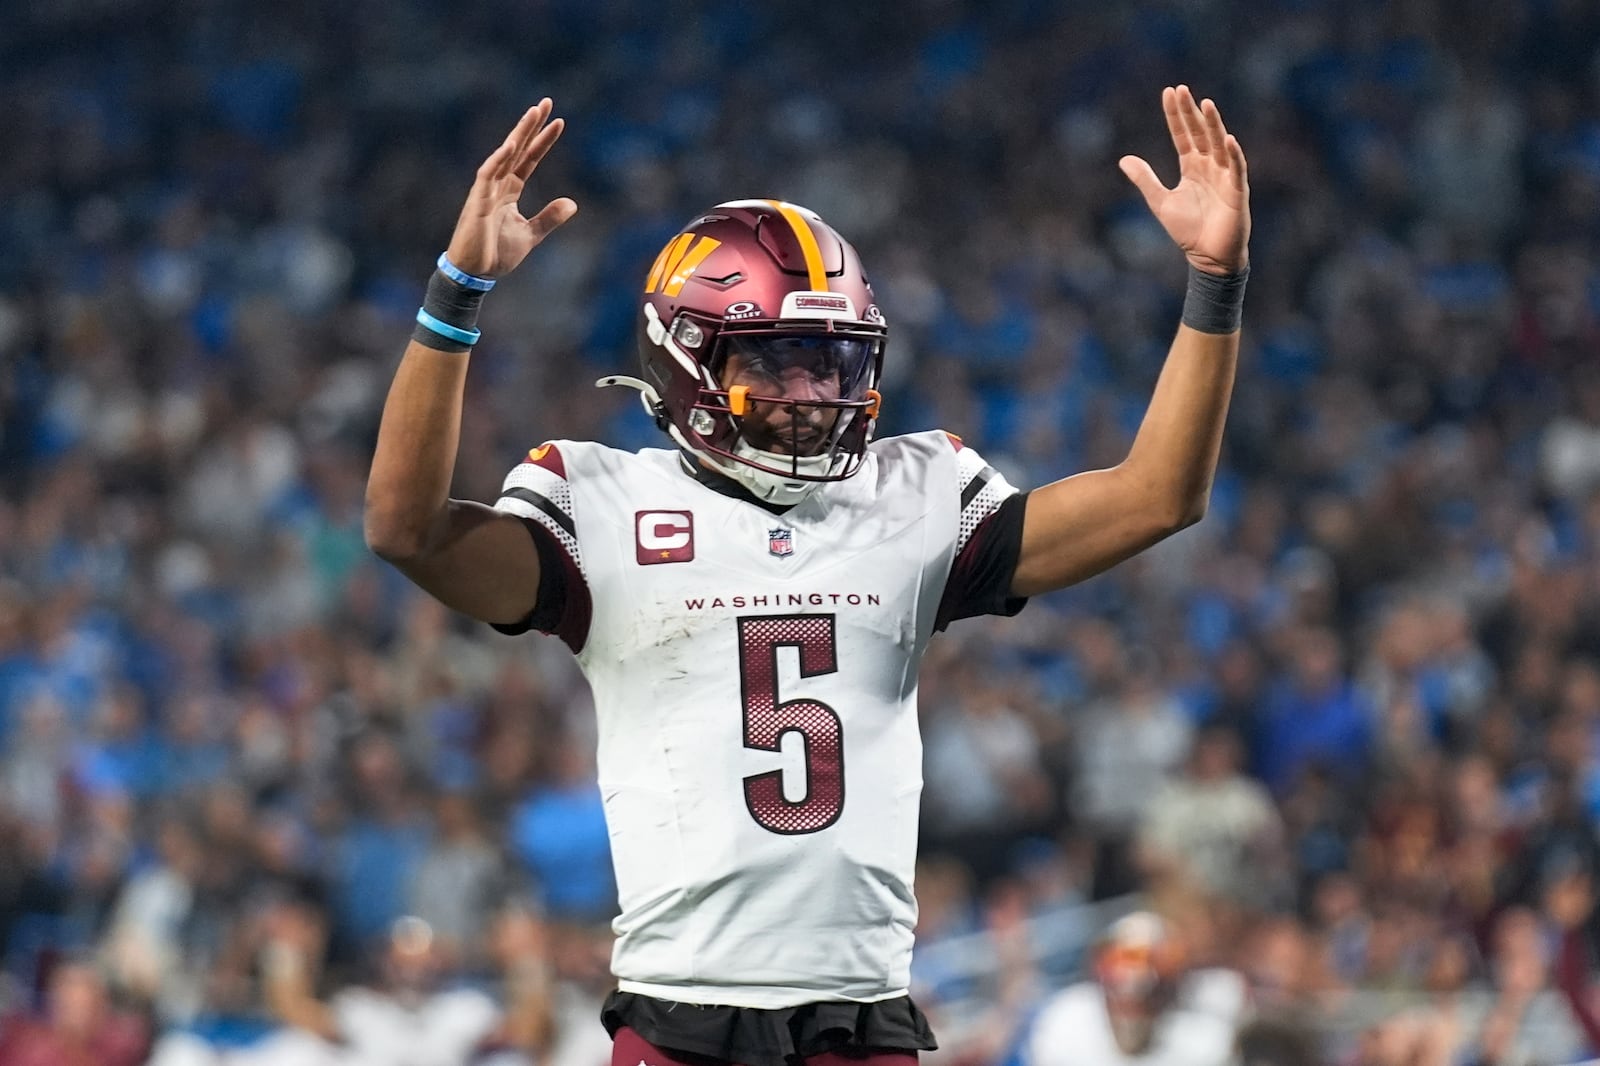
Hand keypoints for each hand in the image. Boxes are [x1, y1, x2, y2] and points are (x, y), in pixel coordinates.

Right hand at [446, 99, 578, 277]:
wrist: (474, 275)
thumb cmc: (495, 255)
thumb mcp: (531, 235)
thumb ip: (549, 218)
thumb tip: (573, 204)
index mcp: (510, 191)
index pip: (529, 159)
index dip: (543, 141)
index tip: (559, 122)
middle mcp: (498, 185)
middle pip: (517, 148)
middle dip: (531, 125)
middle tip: (546, 102)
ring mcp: (486, 191)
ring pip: (504, 155)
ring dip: (518, 134)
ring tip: (533, 113)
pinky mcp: (477, 202)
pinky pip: (487, 175)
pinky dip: (498, 160)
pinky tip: (511, 145)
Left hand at [1119, 86, 1249, 275]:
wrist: (1207, 257)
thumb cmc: (1188, 231)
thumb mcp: (1160, 202)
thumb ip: (1145, 180)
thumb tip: (1124, 160)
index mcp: (1192, 167)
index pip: (1183, 135)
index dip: (1176, 115)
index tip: (1169, 93)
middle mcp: (1209, 166)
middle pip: (1200, 133)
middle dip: (1191, 112)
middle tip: (1182, 90)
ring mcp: (1225, 176)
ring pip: (1219, 145)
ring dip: (1214, 125)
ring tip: (1206, 104)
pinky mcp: (1237, 191)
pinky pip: (1236, 169)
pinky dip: (1233, 154)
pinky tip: (1228, 139)